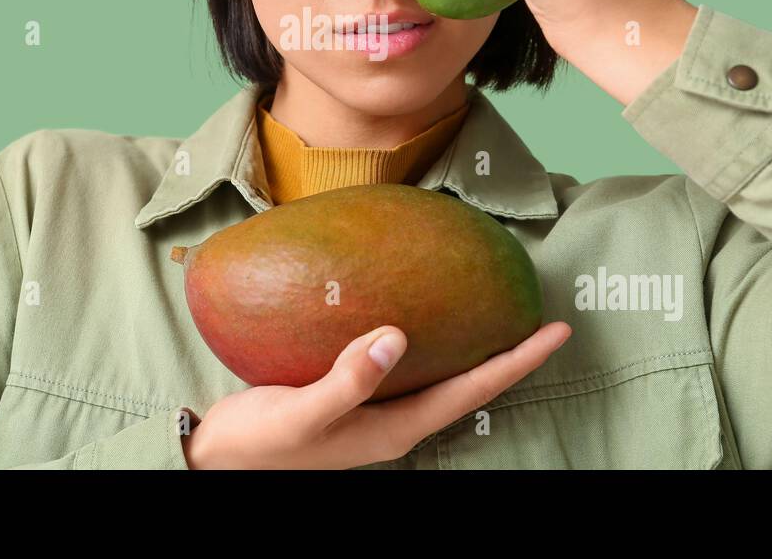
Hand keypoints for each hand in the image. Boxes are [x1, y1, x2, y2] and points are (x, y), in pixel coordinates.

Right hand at [182, 320, 571, 468]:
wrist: (216, 461)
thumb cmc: (258, 443)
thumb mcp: (301, 413)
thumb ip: (348, 379)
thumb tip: (396, 337)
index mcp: (395, 428)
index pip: (472, 391)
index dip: (516, 361)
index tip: (555, 331)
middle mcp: (396, 420)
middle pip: (469, 384)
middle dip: (510, 354)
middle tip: (545, 317)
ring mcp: (376, 409)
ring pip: (443, 375)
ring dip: (476, 347)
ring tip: (501, 311)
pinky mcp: (355, 393)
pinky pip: (407, 365)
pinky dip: (432, 340)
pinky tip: (422, 313)